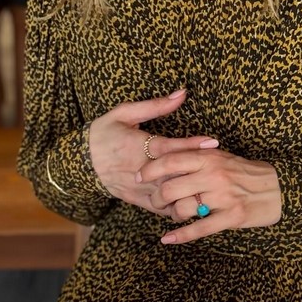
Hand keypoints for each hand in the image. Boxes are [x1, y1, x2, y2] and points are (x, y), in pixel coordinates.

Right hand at [88, 88, 218, 216]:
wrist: (80, 162)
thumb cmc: (104, 132)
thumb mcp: (124, 113)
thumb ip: (155, 106)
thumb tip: (181, 93)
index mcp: (136, 146)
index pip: (168, 147)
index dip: (191, 145)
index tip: (212, 142)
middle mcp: (138, 169)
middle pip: (172, 174)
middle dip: (197, 172)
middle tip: (222, 168)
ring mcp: (137, 187)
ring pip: (168, 195)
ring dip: (189, 192)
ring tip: (213, 187)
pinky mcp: (136, 200)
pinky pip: (160, 208)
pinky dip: (177, 207)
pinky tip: (195, 203)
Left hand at [136, 148, 281, 243]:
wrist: (277, 187)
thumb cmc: (244, 171)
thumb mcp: (221, 156)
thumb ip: (196, 156)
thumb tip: (165, 158)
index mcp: (208, 157)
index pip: (170, 160)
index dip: (150, 170)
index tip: (138, 176)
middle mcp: (213, 175)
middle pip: (171, 188)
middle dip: (157, 198)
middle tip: (156, 201)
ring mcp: (222, 197)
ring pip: (183, 209)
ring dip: (173, 215)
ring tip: (174, 215)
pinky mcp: (231, 217)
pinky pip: (199, 229)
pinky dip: (180, 236)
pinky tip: (168, 239)